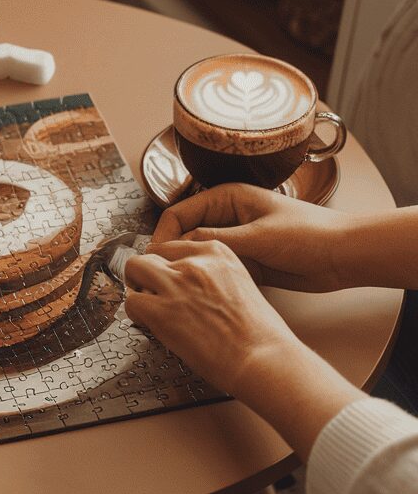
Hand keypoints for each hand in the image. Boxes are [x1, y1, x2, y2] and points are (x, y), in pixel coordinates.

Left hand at [124, 240, 301, 402]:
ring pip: (135, 269)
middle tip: (152, 293)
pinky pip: (132, 302)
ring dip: (138, 288)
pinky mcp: (163, 311)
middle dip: (147, 274)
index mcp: (217, 252)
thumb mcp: (240, 284)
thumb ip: (211, 277)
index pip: (174, 246)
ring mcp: (177, 284)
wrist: (263, 358)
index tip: (168, 280)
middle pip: (150, 254)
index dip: (167, 266)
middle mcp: (195, 262)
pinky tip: (150, 325)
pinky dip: (136, 314)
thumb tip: (190, 287)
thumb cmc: (259, 333)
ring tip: (148, 308)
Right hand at [149, 183, 354, 291]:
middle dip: (170, 255)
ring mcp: (236, 241)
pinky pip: (216, 270)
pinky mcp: (246, 262)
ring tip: (174, 290)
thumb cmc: (309, 234)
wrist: (343, 255)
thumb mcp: (256, 237)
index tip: (152, 260)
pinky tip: (197, 295)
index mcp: (228, 197)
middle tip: (158, 279)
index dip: (162, 236)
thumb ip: (215, 242)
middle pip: (184, 235)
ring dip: (187, 270)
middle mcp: (228, 217)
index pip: (179, 212)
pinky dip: (205, 281)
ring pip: (198, 255)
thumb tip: (176, 248)